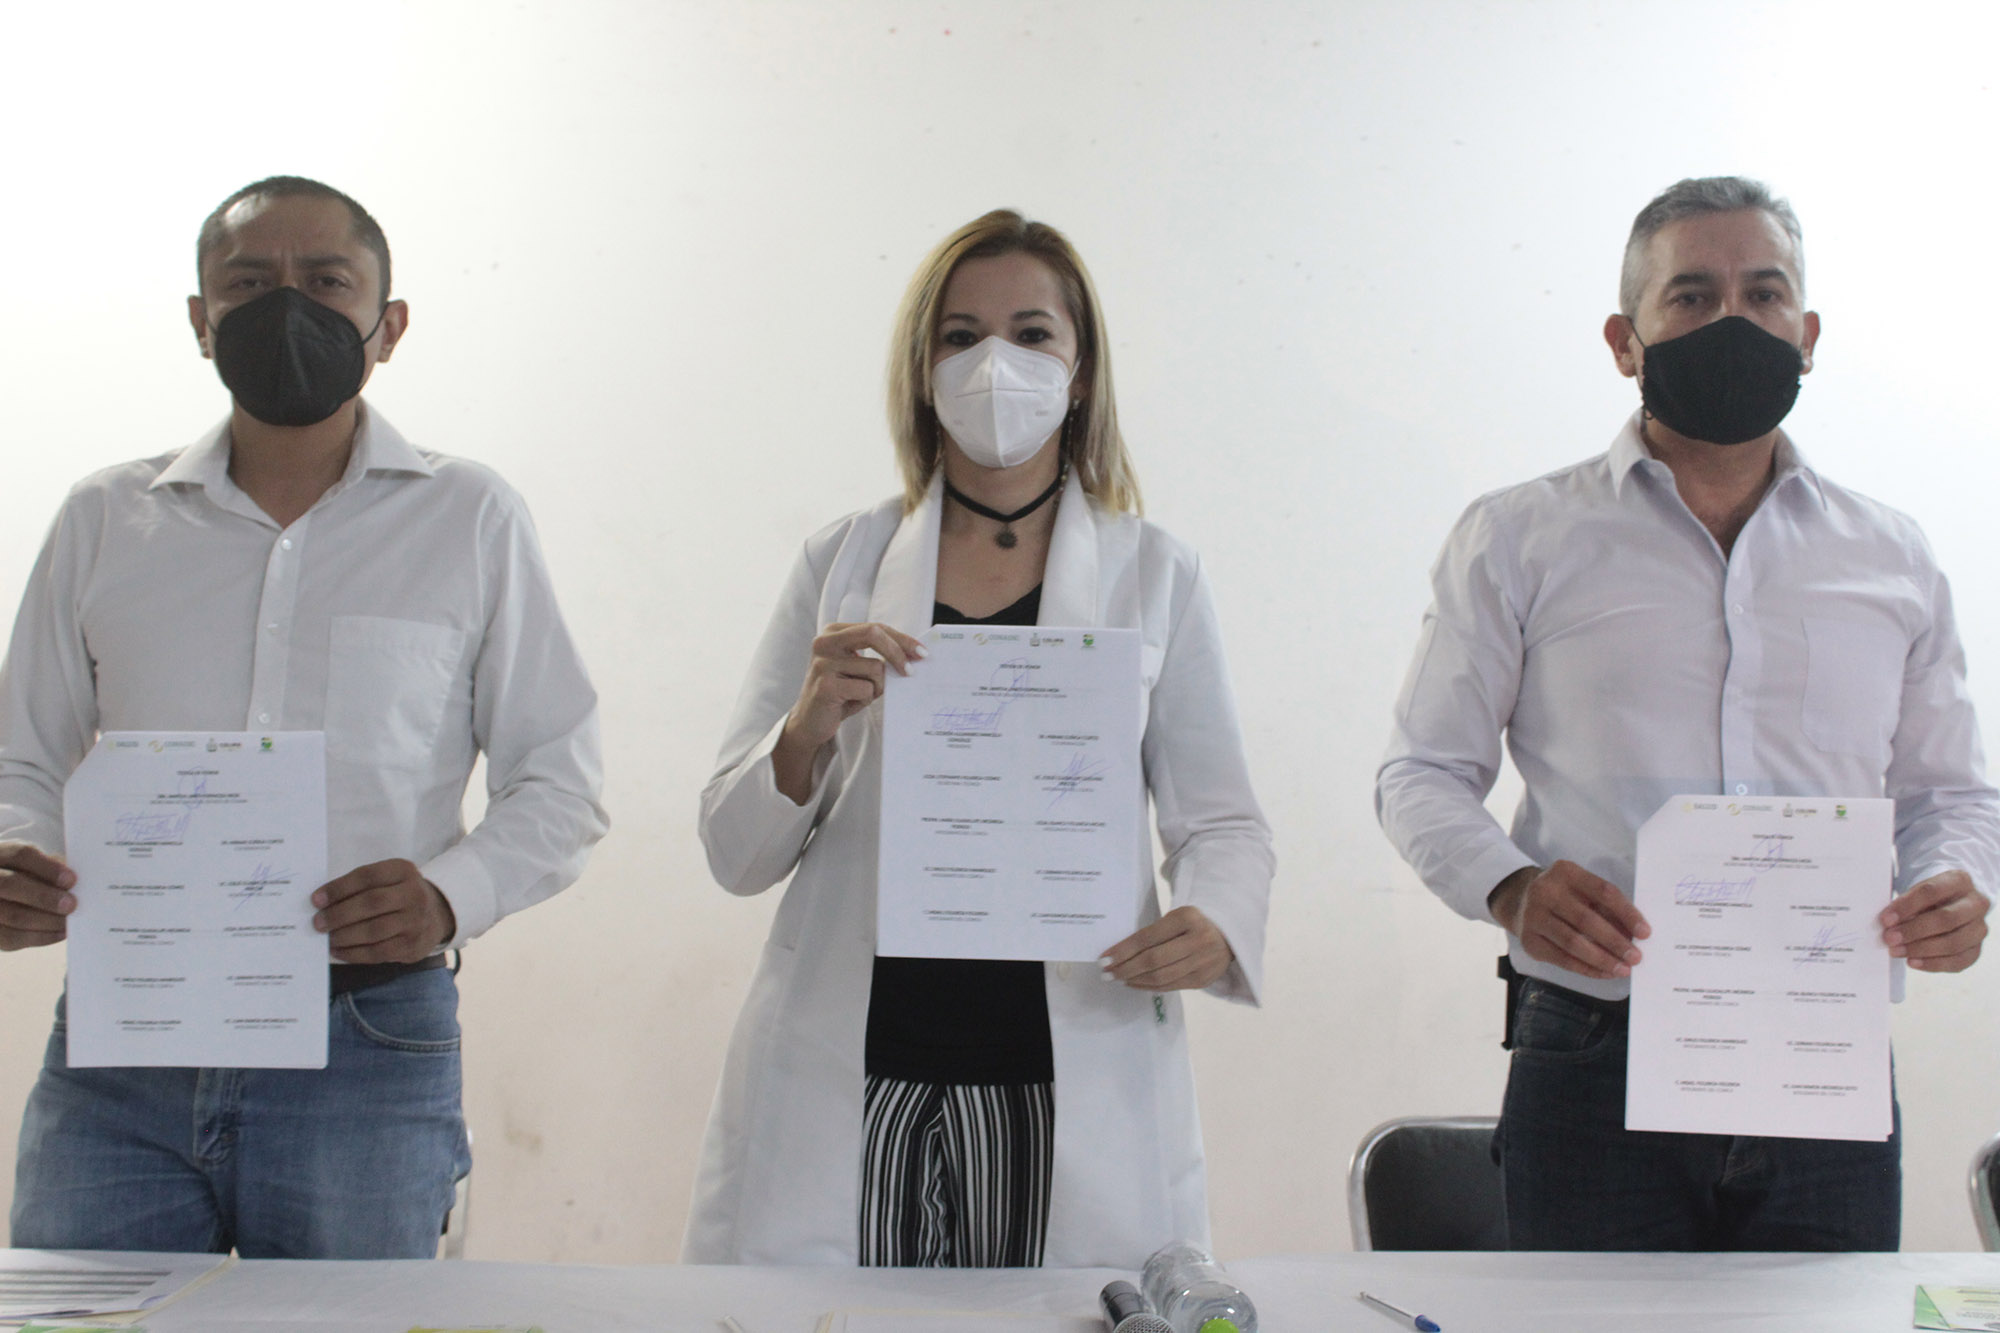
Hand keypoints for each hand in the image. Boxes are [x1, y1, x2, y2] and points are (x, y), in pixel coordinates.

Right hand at [0, 843, 76, 951]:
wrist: (3, 895)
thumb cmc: (27, 875)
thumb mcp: (35, 864)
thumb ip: (51, 868)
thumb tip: (74, 884)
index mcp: (0, 854)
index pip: (20, 855)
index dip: (47, 868)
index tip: (72, 879)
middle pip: (9, 885)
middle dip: (43, 897)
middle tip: (71, 905)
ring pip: (11, 915)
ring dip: (46, 920)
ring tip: (69, 922)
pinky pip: (10, 938)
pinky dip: (40, 937)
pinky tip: (60, 933)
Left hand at [312, 859, 456, 963]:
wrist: (434, 916)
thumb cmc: (397, 895)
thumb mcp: (387, 880)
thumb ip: (359, 887)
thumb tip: (322, 903)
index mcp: (403, 871)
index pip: (367, 876)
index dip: (339, 888)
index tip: (316, 899)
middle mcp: (414, 894)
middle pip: (372, 903)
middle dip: (340, 914)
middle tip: (318, 922)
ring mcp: (416, 921)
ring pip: (374, 930)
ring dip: (345, 936)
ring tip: (327, 937)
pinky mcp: (412, 946)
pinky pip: (378, 952)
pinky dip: (354, 953)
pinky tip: (338, 950)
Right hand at [772, 622, 925, 803]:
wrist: (810, 721)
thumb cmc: (841, 693)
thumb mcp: (858, 668)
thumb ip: (879, 655)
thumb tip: (915, 654)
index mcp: (834, 632)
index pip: (876, 627)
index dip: (902, 639)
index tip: (922, 653)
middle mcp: (825, 642)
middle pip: (874, 634)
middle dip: (898, 652)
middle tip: (911, 672)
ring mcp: (822, 663)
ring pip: (874, 668)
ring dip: (877, 687)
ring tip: (860, 695)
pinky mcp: (825, 685)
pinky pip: (866, 689)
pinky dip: (866, 699)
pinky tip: (849, 703)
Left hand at [1100, 905, 1234, 990]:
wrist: (1228, 936)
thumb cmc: (1193, 924)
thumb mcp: (1176, 918)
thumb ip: (1154, 932)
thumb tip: (1120, 953)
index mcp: (1187, 918)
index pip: (1148, 937)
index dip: (1124, 949)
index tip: (1104, 957)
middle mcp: (1197, 940)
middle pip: (1153, 960)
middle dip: (1125, 968)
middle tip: (1107, 972)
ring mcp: (1203, 962)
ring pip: (1161, 977)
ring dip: (1134, 979)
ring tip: (1118, 977)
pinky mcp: (1203, 979)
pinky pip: (1170, 986)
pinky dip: (1148, 986)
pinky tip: (1135, 983)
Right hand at [1489, 860, 1649, 979]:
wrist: (1520, 901)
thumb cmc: (1564, 896)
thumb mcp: (1584, 890)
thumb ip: (1607, 908)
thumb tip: (1633, 936)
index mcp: (1565, 872)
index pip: (1603, 892)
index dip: (1626, 913)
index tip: (1645, 933)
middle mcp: (1545, 891)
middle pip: (1586, 920)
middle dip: (1615, 941)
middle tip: (1636, 957)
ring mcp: (1533, 916)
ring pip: (1573, 943)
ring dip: (1602, 959)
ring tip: (1623, 969)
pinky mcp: (1529, 940)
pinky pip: (1562, 959)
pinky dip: (1586, 968)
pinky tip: (1604, 973)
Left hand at [1881, 870, 1989, 972]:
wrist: (1949, 905)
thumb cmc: (1927, 898)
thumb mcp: (1917, 892)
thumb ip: (1906, 905)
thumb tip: (1887, 924)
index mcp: (1959, 881)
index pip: (1932, 892)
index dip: (1907, 906)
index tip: (1886, 919)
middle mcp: (1976, 903)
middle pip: (1946, 919)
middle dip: (1913, 930)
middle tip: (1889, 938)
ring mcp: (1979, 928)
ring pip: (1953, 943)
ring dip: (1920, 949)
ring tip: (1896, 951)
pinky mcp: (1976, 949)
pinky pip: (1958, 961)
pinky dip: (1933, 964)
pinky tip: (1913, 962)